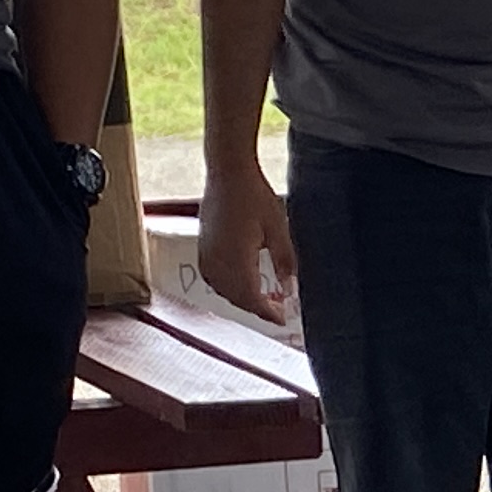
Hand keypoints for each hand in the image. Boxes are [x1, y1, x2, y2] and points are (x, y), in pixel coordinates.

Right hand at [197, 165, 299, 328]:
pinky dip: (230, 287)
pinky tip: (245, 280)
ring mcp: (206, 254)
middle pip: (237, 299)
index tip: (283, 319)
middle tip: (279, 308)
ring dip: (244, 298)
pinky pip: (214, 278)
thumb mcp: (278, 229)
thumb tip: (289, 290)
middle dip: (258, 307)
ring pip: (224, 291)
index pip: (251, 299)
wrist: (227, 172)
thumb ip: (284, 262)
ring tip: (266, 294)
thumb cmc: (253, 195)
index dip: (268, 312)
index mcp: (236, 259)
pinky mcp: (202, 247)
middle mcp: (216, 261)